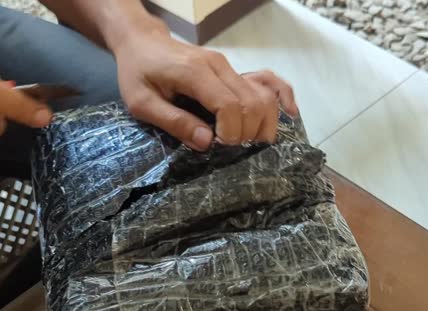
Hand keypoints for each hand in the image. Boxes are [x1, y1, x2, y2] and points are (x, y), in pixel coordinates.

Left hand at [112, 27, 297, 150]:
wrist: (142, 42)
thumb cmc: (137, 73)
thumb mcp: (142, 102)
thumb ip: (174, 121)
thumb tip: (207, 143)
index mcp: (195, 73)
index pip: (230, 105)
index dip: (232, 133)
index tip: (220, 148)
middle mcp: (219, 66)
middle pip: (253, 103)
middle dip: (247, 134)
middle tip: (230, 151)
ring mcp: (229, 67)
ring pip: (263, 97)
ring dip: (263, 124)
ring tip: (248, 145)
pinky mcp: (233, 71)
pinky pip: (266, 82)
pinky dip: (281, 98)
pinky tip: (289, 113)